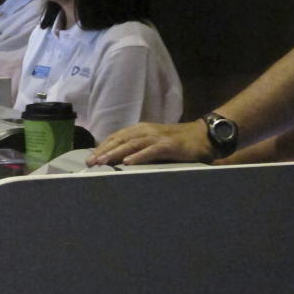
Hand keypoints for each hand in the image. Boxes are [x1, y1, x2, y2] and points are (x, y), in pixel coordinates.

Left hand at [88, 120, 214, 165]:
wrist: (203, 136)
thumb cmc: (176, 142)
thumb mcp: (153, 143)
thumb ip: (138, 148)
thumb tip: (118, 160)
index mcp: (140, 130)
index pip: (116, 137)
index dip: (102, 147)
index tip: (90, 158)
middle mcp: (146, 131)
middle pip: (120, 140)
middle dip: (104, 151)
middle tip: (91, 162)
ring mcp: (157, 137)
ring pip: (132, 144)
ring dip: (116, 153)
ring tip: (103, 162)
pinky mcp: (169, 145)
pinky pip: (151, 151)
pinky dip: (139, 156)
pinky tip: (128, 163)